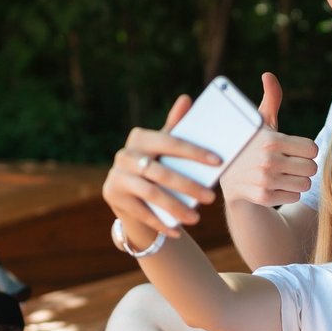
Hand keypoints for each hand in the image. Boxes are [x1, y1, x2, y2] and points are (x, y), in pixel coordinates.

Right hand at [104, 94, 219, 242]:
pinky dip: (161, 223)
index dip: (194, 151)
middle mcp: (124, 154)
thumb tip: (186, 99)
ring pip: (151, 193)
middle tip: (211, 198)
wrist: (129, 194)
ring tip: (196, 218)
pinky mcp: (113, 196)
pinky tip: (178, 231)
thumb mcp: (164, 148)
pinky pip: (141, 212)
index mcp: (139, 137)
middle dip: (188, 186)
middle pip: (161, 171)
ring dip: (176, 208)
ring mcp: (116, 176)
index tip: (218, 162)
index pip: (170, 142)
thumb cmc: (155, 165)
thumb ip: (176, 126)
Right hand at [218, 72, 320, 207]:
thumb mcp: (259, 122)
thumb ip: (271, 99)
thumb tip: (268, 75)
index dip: (305, 149)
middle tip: (289, 163)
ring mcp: (266, 180)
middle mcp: (269, 160)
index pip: (313, 149)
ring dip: (297, 180)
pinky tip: (274, 185)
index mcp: (271, 140)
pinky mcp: (264, 197)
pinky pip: (294, 195)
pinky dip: (287, 192)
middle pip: (312, 168)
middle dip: (303, 166)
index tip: (293, 149)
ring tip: (282, 174)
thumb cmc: (250, 145)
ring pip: (305, 183)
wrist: (228, 177)